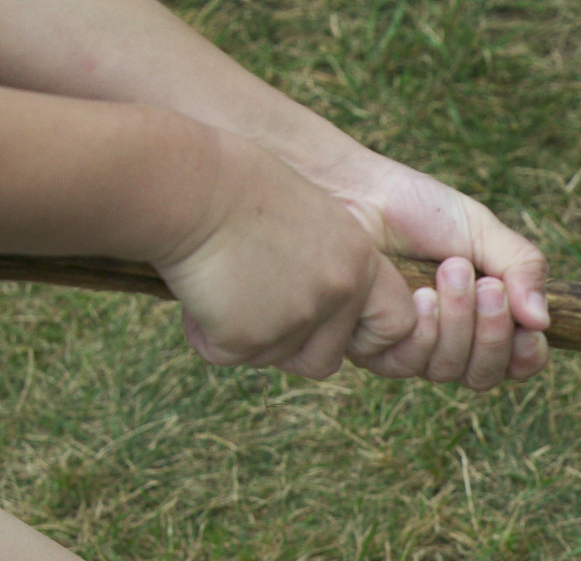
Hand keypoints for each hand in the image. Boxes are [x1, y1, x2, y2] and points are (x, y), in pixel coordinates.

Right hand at [153, 128, 417, 379]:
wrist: (185, 182)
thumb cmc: (235, 186)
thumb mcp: (309, 217)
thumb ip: (331, 266)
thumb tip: (328, 313)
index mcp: (359, 259)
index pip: (396, 324)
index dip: (369, 337)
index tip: (340, 330)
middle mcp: (338, 291)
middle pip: (325, 358)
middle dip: (290, 346)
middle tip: (253, 305)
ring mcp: (297, 316)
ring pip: (274, 357)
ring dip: (245, 335)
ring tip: (220, 280)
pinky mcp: (248, 335)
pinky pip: (228, 354)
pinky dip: (207, 332)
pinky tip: (196, 287)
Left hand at [315, 149, 549, 389]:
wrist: (353, 191)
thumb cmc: (416, 207)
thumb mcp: (482, 230)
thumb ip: (521, 268)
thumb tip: (543, 320)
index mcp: (481, 317)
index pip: (515, 362)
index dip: (526, 355)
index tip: (531, 329)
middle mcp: (446, 341)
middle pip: (483, 375)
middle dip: (492, 333)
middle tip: (487, 285)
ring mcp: (409, 348)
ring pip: (447, 370)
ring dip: (457, 323)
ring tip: (449, 271)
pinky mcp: (372, 346)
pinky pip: (407, 364)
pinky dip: (421, 328)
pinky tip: (416, 292)